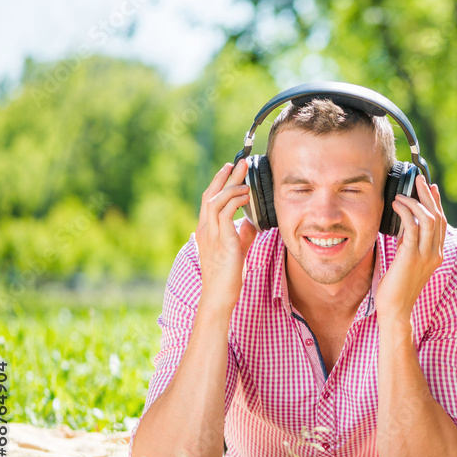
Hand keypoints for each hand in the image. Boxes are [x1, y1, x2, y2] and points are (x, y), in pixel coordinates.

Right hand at [195, 161, 257, 309]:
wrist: (219, 295)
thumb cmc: (227, 275)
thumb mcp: (236, 248)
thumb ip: (241, 233)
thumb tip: (250, 221)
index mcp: (207, 230)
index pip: (210, 199)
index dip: (220, 183)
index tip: (231, 170)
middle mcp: (206, 229)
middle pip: (211, 194)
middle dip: (225, 176)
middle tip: (239, 161)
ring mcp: (211, 234)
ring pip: (215, 200)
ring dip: (231, 185)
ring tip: (244, 175)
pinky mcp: (221, 240)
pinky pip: (224, 213)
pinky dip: (235, 200)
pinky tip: (246, 195)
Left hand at [375, 175, 446, 319]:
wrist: (395, 309)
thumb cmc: (396, 288)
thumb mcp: (406, 260)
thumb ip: (409, 243)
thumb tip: (404, 223)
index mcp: (436, 254)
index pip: (441, 223)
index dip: (436, 203)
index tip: (430, 187)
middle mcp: (435, 253)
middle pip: (437, 217)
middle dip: (428, 195)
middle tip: (419, 180)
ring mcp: (426, 256)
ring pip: (428, 219)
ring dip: (415, 202)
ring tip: (401, 194)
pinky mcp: (412, 257)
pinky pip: (412, 227)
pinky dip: (405, 212)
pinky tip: (396, 206)